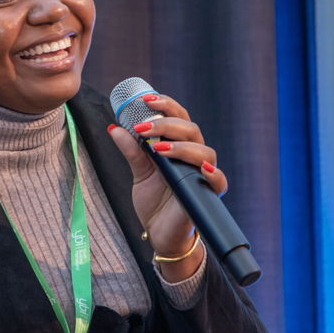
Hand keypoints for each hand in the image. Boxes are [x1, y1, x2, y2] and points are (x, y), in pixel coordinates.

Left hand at [107, 93, 227, 280]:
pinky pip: (219, 181)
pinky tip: (201, 169)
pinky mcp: (207, 195)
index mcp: (179, 146)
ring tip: (156, 148)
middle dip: (167, 123)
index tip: (145, 99)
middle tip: (142, 127)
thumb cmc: (155, 200)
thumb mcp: (139, 173)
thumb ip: (132, 151)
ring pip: (204, 151)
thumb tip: (114, 127)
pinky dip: (213, 173)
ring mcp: (202, 175)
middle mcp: (194, 156)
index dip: (165, 105)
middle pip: (191, 129)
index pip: (178, 117)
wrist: (159, 233)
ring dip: (180, 146)